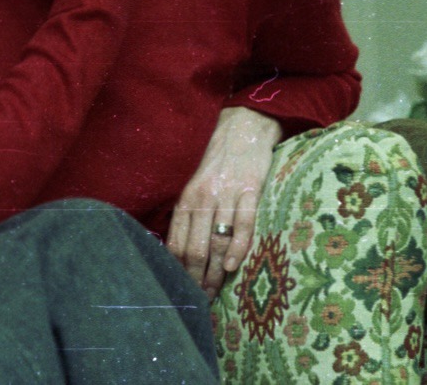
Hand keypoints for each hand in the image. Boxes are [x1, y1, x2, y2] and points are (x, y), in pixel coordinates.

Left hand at [166, 107, 282, 297]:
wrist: (244, 126)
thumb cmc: (219, 161)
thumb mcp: (196, 185)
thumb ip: (190, 214)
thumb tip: (182, 252)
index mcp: (186, 199)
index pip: (176, 244)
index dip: (178, 272)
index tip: (183, 292)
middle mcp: (202, 198)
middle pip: (194, 249)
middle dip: (196, 279)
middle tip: (201, 301)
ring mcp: (226, 194)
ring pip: (216, 241)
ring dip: (216, 272)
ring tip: (216, 293)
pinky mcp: (250, 190)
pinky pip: (243, 224)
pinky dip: (237, 247)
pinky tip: (234, 265)